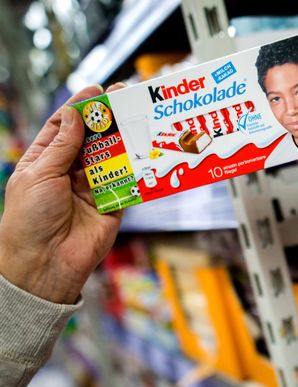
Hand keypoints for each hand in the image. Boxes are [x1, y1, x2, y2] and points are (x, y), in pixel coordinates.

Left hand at [0, 84, 125, 303]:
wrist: (45, 263)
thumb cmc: (29, 219)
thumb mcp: (40, 174)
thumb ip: (62, 145)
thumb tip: (77, 115)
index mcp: (45, 162)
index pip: (65, 127)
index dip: (81, 108)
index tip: (96, 91)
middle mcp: (70, 172)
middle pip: (93, 139)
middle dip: (108, 120)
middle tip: (125, 99)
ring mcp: (93, 188)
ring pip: (113, 157)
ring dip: (125, 140)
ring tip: (139, 119)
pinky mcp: (114, 204)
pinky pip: (128, 183)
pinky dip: (138, 169)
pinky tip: (146, 152)